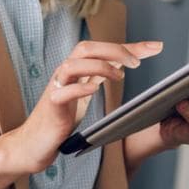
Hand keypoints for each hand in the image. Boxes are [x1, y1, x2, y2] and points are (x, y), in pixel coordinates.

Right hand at [11, 40, 163, 172]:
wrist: (33, 143)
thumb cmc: (59, 118)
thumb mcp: (84, 93)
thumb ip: (99, 76)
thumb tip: (123, 62)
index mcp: (74, 70)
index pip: (101, 49)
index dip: (129, 46)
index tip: (155, 46)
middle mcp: (64, 74)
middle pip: (85, 48)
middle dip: (113, 50)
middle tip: (137, 62)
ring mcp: (55, 88)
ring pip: (72, 65)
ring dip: (98, 66)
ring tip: (119, 75)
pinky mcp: (51, 107)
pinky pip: (62, 92)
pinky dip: (79, 88)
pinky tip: (93, 90)